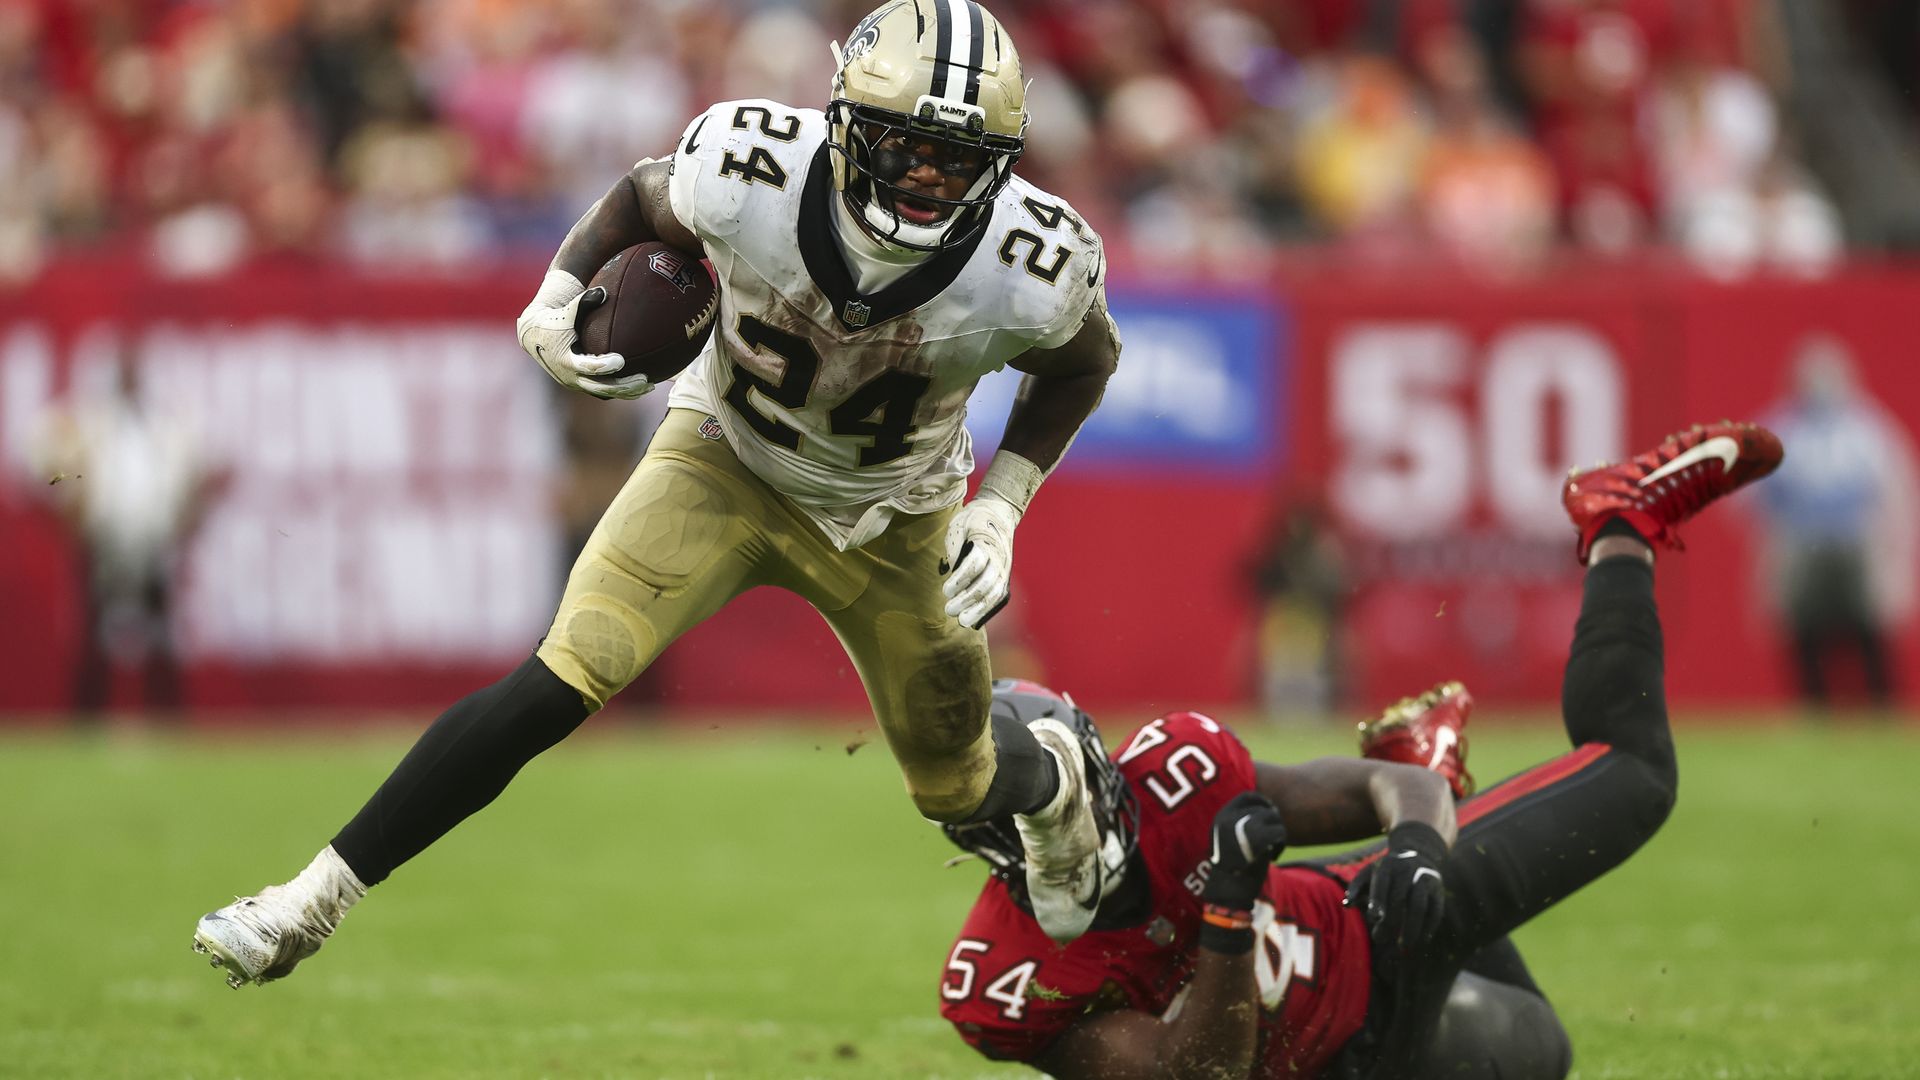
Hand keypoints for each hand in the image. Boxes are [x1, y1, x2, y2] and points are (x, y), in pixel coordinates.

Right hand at [515, 273, 653, 399]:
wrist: (534, 335)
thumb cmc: (553, 319)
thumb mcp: (565, 311)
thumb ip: (583, 301)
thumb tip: (603, 291)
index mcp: (565, 360)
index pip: (587, 367)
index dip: (604, 366)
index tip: (621, 360)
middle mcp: (570, 376)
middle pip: (601, 387)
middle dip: (624, 386)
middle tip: (645, 379)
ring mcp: (576, 383)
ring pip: (604, 393)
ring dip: (627, 392)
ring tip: (648, 386)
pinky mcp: (581, 384)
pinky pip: (602, 392)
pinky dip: (619, 391)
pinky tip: (639, 386)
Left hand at [941, 493, 1019, 628]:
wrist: (1000, 513)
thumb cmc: (975, 519)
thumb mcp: (959, 524)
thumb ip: (954, 545)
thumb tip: (951, 568)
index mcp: (987, 541)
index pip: (975, 564)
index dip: (960, 580)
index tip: (945, 590)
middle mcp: (999, 557)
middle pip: (986, 583)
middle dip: (967, 599)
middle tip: (949, 610)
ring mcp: (1004, 568)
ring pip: (995, 593)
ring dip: (979, 609)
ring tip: (962, 621)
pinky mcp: (1004, 576)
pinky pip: (999, 596)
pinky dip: (988, 608)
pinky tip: (975, 618)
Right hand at [1200, 792, 1288, 909]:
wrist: (1229, 890)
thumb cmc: (1232, 868)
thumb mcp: (1229, 840)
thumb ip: (1242, 823)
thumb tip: (1270, 808)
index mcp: (1221, 817)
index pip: (1246, 797)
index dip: (1262, 801)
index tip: (1271, 809)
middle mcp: (1230, 818)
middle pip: (1264, 809)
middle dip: (1274, 822)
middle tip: (1276, 837)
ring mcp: (1243, 827)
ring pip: (1274, 819)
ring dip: (1279, 833)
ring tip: (1273, 848)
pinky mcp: (1258, 838)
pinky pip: (1280, 832)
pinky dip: (1281, 844)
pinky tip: (1274, 856)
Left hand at [1344, 822, 1447, 957]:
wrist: (1418, 853)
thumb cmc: (1386, 871)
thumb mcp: (1369, 873)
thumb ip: (1356, 888)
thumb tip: (1346, 904)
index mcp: (1388, 864)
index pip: (1383, 883)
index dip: (1379, 900)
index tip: (1375, 917)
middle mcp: (1408, 869)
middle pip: (1399, 898)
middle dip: (1390, 921)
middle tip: (1380, 939)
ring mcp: (1425, 878)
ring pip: (1419, 907)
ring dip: (1412, 929)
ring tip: (1404, 947)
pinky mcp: (1438, 889)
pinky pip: (1435, 910)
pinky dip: (1429, 927)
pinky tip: (1421, 940)